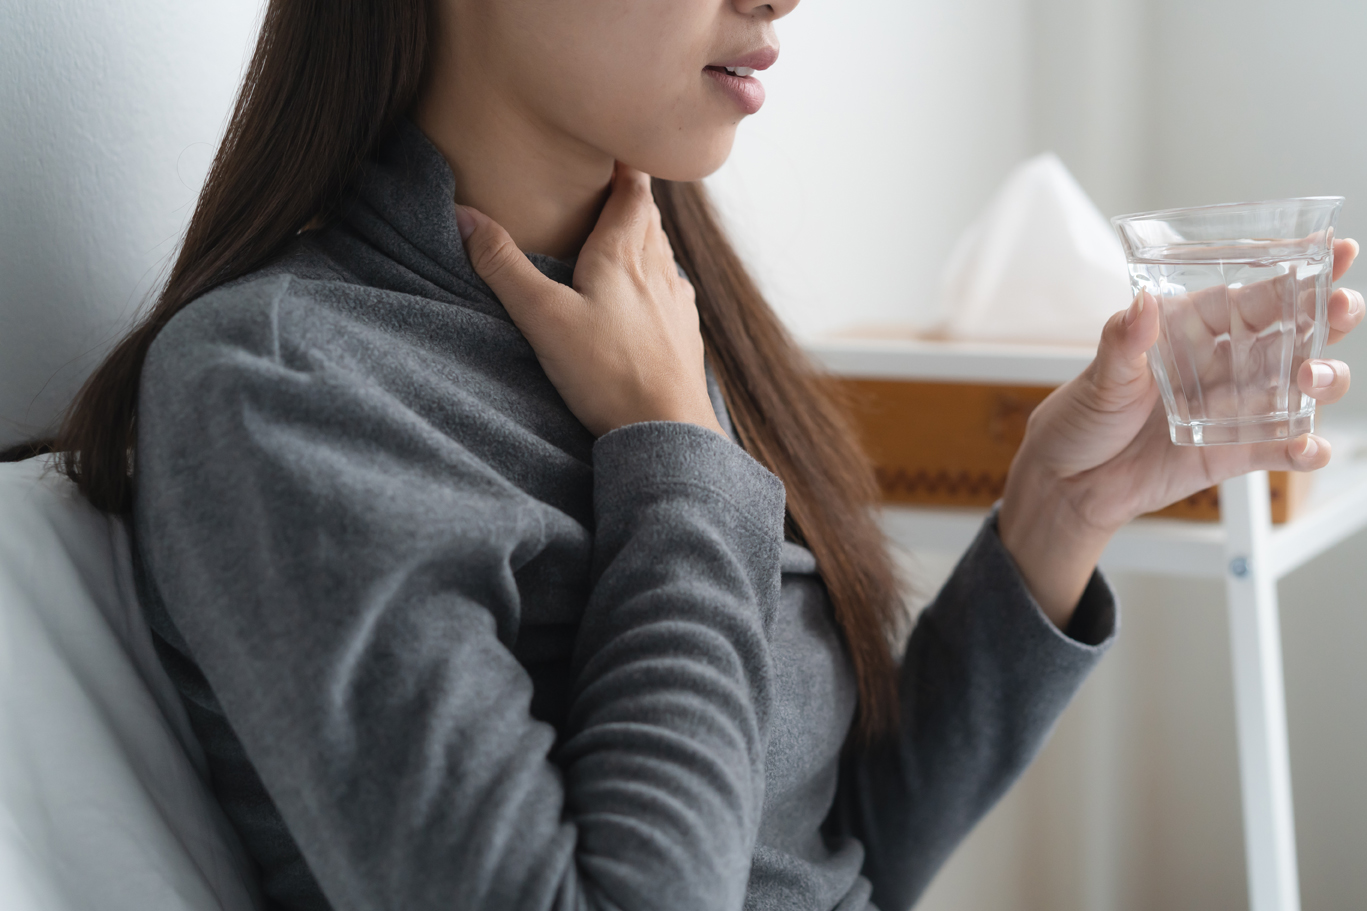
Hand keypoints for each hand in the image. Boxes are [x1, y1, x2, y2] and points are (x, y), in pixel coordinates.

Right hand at [455, 164, 723, 438]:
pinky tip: (652, 294)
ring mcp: (677, 304)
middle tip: (610, 181)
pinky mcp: (685, 336)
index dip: (625, 164)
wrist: (668, 430)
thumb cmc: (607, 373)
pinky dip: (658, 279)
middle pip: (648, 217)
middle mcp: (658, 270)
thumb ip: (503, 265)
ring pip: (663, 253)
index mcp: (624, 254)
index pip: (633, 189)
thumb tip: (463, 214)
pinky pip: (674, 292)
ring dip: (645, 236)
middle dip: (630, 196)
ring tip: (625, 231)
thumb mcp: (543, 317)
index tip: (612, 145)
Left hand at [1000, 238, 1363, 626]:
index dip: (1294, 274)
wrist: (1067, 483)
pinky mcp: (1233, 453)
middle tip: (1344, 307)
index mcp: (1191, 330)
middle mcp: (1221, 364)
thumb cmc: (1080, 420)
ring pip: (1297, 386)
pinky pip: (1280, 448)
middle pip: (1291, 334)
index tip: (1335, 250)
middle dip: (1327, 316)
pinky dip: (1302, 448)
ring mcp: (1233, 409)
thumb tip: (1141, 305)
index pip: (1251, 296)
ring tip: (1311, 377)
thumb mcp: (1099, 378)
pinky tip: (1308, 447)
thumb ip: (1124, 342)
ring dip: (1322, 377)